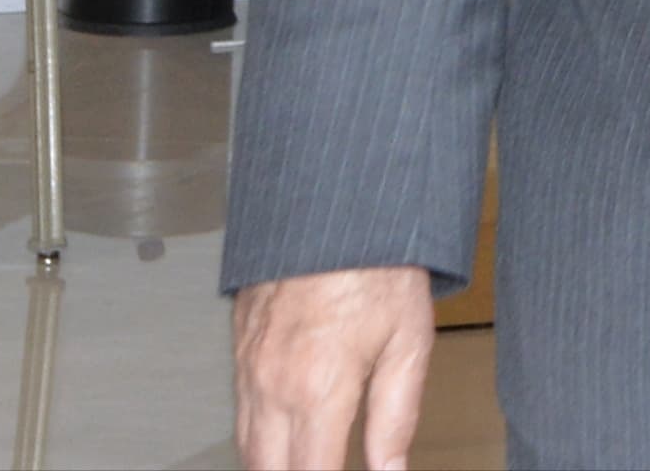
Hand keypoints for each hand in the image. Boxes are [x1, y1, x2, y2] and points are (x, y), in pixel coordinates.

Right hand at [234, 267, 434, 470]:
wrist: (336, 204)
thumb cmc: (379, 264)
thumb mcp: (409, 342)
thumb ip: (396, 418)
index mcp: (318, 389)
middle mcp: (273, 384)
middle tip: (326, 465)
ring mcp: (249, 367)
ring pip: (246, 448)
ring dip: (273, 466)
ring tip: (307, 461)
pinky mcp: (239, 348)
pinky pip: (240, 411)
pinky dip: (258, 437)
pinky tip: (284, 439)